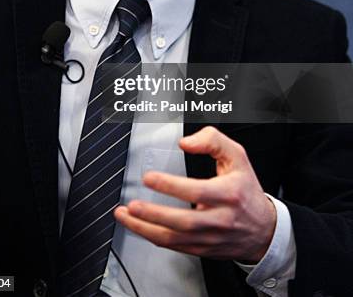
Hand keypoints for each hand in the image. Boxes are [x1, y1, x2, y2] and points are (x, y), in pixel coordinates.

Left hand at [114, 126, 275, 262]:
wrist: (264, 230)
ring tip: (126, 215)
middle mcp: (220, 219)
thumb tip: (186, 143)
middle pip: (183, 221)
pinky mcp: (202, 250)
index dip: (171, 186)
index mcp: (229, 193)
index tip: (150, 178)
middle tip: (133, 205)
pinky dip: (153, 237)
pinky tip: (138, 226)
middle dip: (154, 214)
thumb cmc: (245, 190)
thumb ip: (212, 141)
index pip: (197, 191)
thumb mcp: (237, 157)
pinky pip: (174, 246)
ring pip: (174, 238)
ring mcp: (210, 238)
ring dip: (145, 228)